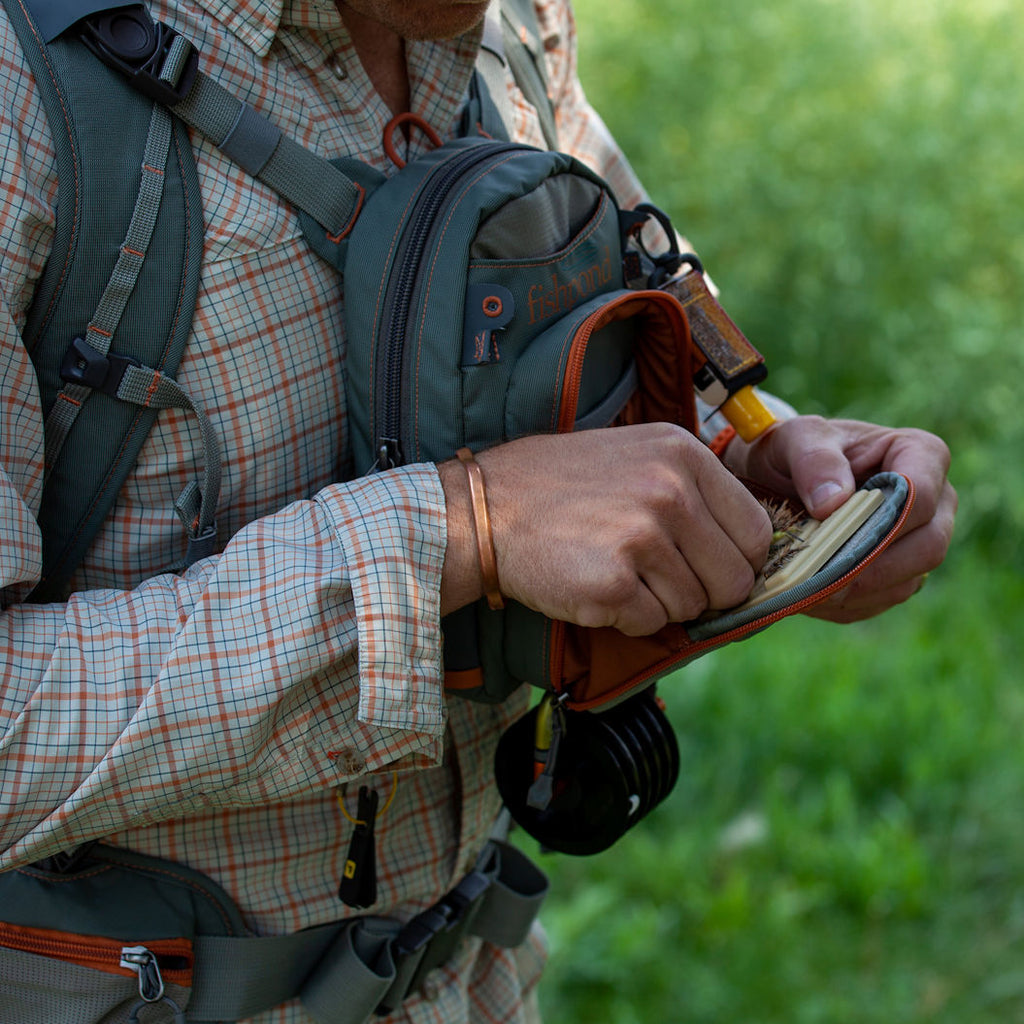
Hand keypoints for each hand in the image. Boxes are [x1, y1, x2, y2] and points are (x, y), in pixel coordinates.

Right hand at [440, 423, 771, 634]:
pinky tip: (595, 587)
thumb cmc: (560, 487)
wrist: (485, 510)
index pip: (756, 531)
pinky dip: (627, 619)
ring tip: (614, 570)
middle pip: (734, 579)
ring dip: (658, 603)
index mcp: (683, 453)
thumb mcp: (636, 456)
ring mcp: (641, 537)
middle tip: (656, 578)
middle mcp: (670, 491)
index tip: (708, 567)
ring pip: (692, 606)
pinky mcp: (613, 584)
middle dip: (702, 591)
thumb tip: (748, 549)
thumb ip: (694, 491)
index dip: (737, 561)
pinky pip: (652, 625)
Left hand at [725, 415, 956, 621]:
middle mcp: (935, 502)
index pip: (921, 496)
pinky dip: (845, 605)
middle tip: (818, 579)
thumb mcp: (795, 438)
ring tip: (805, 589)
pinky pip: (882, 600)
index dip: (883, 523)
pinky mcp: (898, 573)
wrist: (777, 476)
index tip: (834, 536)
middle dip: (871, 568)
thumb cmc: (794, 448)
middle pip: (927, 547)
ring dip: (855, 593)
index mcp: (921, 454)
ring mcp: (920, 541)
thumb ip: (813, 459)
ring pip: (906, 582)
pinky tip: (810, 596)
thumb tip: (833, 502)